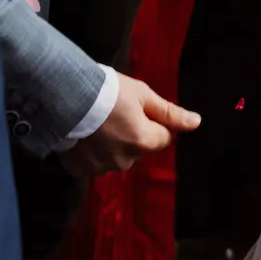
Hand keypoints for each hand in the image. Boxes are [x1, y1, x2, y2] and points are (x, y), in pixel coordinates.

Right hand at [65, 72, 197, 178]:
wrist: (63, 95)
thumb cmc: (106, 90)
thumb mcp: (142, 94)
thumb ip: (170, 113)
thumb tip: (196, 123)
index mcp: (143, 142)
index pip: (162, 138)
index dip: (153, 122)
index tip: (136, 108)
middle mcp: (124, 161)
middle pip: (139, 149)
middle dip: (132, 134)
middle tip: (114, 112)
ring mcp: (100, 167)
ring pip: (115, 157)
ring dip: (111, 144)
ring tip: (96, 122)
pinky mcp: (79, 169)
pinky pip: (91, 164)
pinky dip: (90, 152)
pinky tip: (83, 135)